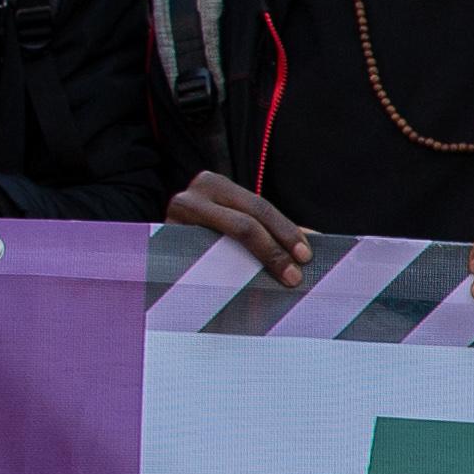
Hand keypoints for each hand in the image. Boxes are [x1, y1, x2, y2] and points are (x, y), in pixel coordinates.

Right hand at [165, 169, 311, 286]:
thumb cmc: (208, 235)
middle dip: (274, 250)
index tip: (306, 256)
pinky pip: (203, 260)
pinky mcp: (163, 243)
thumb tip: (317, 239)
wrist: (156, 249)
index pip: (259, 208)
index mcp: (215, 184)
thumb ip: (271, 229)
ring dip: (256, 263)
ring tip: (278, 281)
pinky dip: (228, 274)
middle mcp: (191, 195)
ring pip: (224, 241)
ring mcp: (173, 218)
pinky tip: (244, 288)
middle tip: (294, 275)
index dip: (286, 231)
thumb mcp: (238, 224)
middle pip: (244, 222)